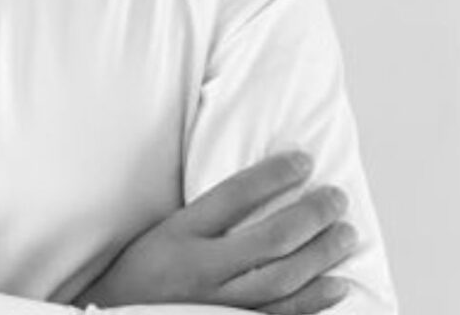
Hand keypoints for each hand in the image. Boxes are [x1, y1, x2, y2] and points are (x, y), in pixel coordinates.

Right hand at [73, 153, 357, 314]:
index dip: (273, 175)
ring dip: (322, 256)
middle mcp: (203, 269)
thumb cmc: (140, 271)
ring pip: (284, 280)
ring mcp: (220, 304)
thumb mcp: (164, 231)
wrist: (113, 314)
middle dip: (311, 216)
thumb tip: (256, 186)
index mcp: (181, 233)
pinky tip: (338, 286)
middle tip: (336, 198)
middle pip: (271, 239)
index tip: (302, 160)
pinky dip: (315, 302)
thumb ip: (205, 214)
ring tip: (346, 234)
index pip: (235, 195)